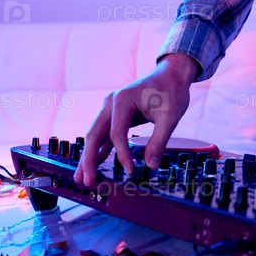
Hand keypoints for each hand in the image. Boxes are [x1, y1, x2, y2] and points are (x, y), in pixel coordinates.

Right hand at [74, 54, 196, 186]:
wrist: (172, 74)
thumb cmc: (172, 92)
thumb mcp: (170, 117)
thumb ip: (159, 141)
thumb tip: (151, 166)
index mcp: (122, 100)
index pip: (116, 133)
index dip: (122, 154)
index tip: (130, 171)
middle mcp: (110, 103)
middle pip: (94, 134)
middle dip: (88, 159)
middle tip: (86, 181)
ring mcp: (111, 108)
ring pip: (96, 135)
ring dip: (89, 156)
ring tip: (83, 178)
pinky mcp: (116, 114)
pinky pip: (105, 134)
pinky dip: (100, 149)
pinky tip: (95, 164)